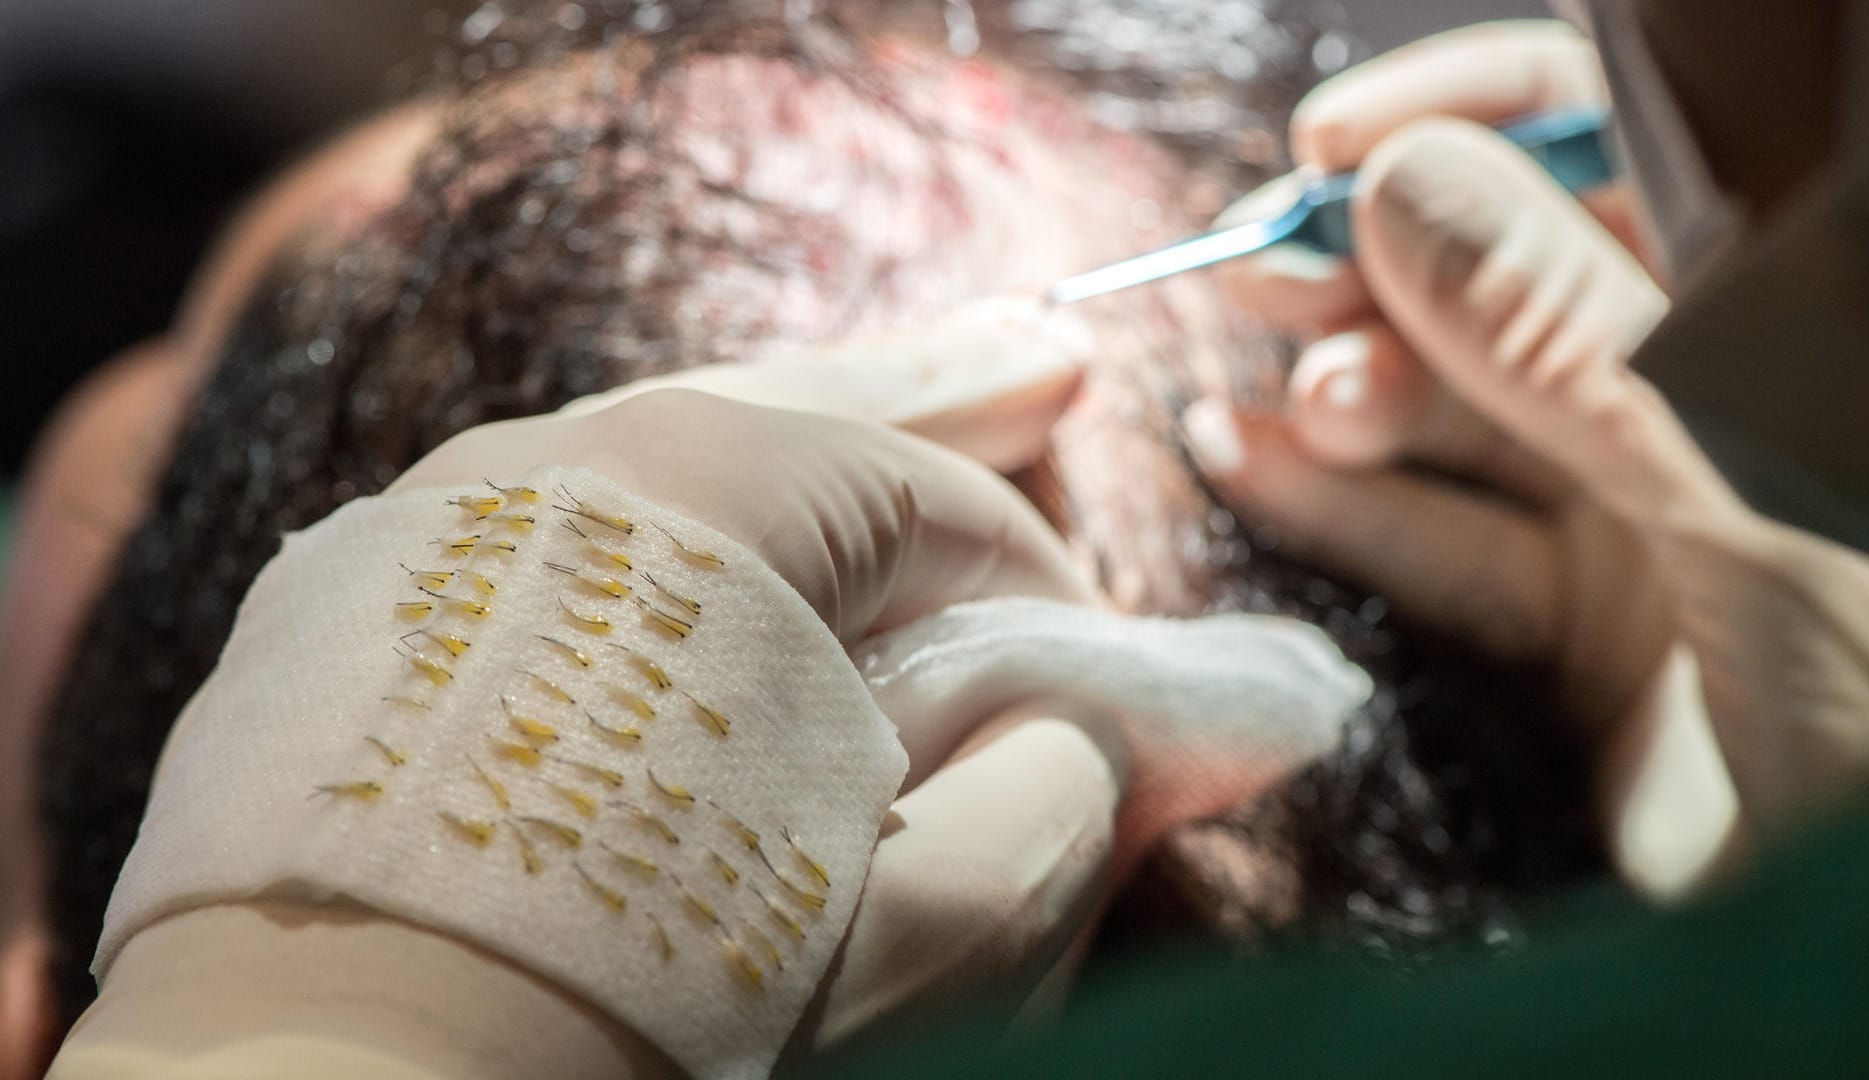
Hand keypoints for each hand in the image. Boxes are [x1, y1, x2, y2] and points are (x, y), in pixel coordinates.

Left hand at [56, 302, 1125, 1078]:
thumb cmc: (643, 1010)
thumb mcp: (927, 934)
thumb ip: (1054, 804)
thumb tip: (1084, 741)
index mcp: (708, 494)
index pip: (939, 503)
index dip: (1046, 586)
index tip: (1091, 683)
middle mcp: (553, 464)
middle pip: (803, 414)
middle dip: (938, 404)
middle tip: (1040, 372)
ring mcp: (434, 526)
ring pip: (665, 459)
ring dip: (793, 453)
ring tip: (882, 410)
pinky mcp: (353, 612)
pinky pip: (558, 531)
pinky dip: (661, 535)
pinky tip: (697, 556)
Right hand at [1183, 21, 1737, 892]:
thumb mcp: (1752, 500)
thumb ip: (1575, 344)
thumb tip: (1399, 185)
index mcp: (1799, 318)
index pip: (1629, 145)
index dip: (1478, 116)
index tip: (1335, 141)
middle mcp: (1718, 391)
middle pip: (1516, 268)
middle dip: (1378, 261)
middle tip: (1261, 273)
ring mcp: (1650, 505)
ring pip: (1460, 407)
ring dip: (1346, 390)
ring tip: (1274, 405)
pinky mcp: (1585, 622)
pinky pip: (1441, 537)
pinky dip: (1339, 504)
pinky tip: (1247, 459)